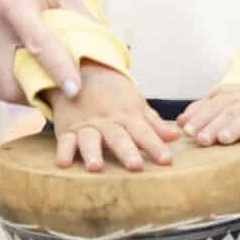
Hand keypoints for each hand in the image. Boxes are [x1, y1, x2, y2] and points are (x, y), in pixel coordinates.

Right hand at [0, 0, 86, 104]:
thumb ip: (79, 19)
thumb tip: (103, 51)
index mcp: (14, 1)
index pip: (39, 45)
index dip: (58, 71)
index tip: (75, 91)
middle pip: (8, 80)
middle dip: (34, 94)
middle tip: (56, 92)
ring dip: (19, 85)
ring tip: (40, 76)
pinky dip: (3, 70)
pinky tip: (18, 58)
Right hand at [50, 63, 179, 171]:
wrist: (82, 72)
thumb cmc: (115, 96)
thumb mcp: (136, 105)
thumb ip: (154, 123)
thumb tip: (176, 136)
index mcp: (127, 116)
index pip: (144, 132)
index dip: (155, 146)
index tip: (167, 161)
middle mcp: (107, 121)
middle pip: (118, 137)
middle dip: (127, 151)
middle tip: (135, 166)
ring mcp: (87, 125)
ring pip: (90, 139)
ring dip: (92, 152)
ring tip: (96, 167)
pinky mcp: (67, 129)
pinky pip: (64, 140)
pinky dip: (63, 151)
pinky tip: (63, 163)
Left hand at [178, 85, 239, 153]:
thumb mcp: (221, 112)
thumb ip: (202, 113)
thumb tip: (179, 121)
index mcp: (233, 94)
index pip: (214, 103)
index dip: (200, 116)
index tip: (186, 130)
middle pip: (229, 110)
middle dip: (213, 124)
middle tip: (200, 139)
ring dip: (236, 127)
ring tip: (223, 139)